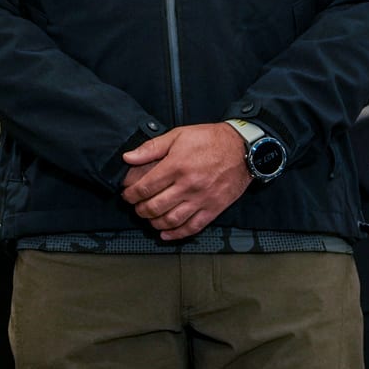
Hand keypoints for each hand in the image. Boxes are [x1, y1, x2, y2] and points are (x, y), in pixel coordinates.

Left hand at [120, 123, 252, 240]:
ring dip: (155, 222)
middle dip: (140, 210)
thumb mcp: (177, 135)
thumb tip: (128, 157)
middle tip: (136, 208)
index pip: (146, 187)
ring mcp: (201, 199)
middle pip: (156, 206)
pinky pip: (193, 227)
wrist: (242, 149)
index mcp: (176, 166)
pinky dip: (177, 233)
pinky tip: (166, 233)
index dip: (131, 194)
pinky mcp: (214, 208)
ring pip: (172, 219)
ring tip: (148, 219)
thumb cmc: (209, 139)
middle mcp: (188, 186)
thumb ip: (151, 148)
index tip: (126, 195)